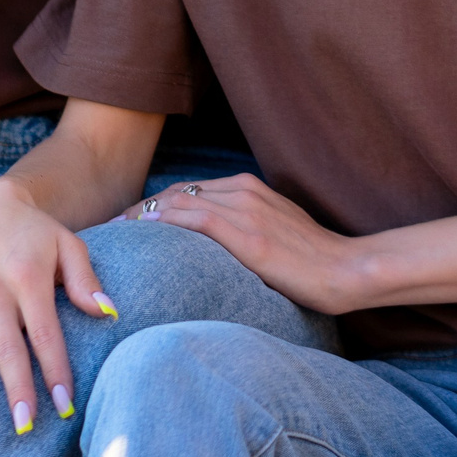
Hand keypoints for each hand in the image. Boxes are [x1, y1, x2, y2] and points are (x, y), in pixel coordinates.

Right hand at [0, 176, 117, 434]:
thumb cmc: (36, 235)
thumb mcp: (68, 245)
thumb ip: (86, 280)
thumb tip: (109, 312)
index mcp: (27, 278)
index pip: (44, 333)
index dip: (54, 370)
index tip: (64, 404)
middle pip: (7, 348)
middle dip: (17, 389)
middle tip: (26, 426)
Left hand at [125, 175, 359, 313]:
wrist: (345, 268)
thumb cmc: (313, 260)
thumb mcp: (274, 233)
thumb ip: (243, 231)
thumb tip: (213, 253)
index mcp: (248, 187)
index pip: (188, 191)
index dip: (154, 205)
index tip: (128, 223)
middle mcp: (243, 190)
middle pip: (176, 193)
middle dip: (140, 209)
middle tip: (110, 228)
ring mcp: (246, 209)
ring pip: (180, 202)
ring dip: (143, 216)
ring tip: (115, 233)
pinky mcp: (249, 234)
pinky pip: (196, 220)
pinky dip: (166, 222)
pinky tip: (145, 233)